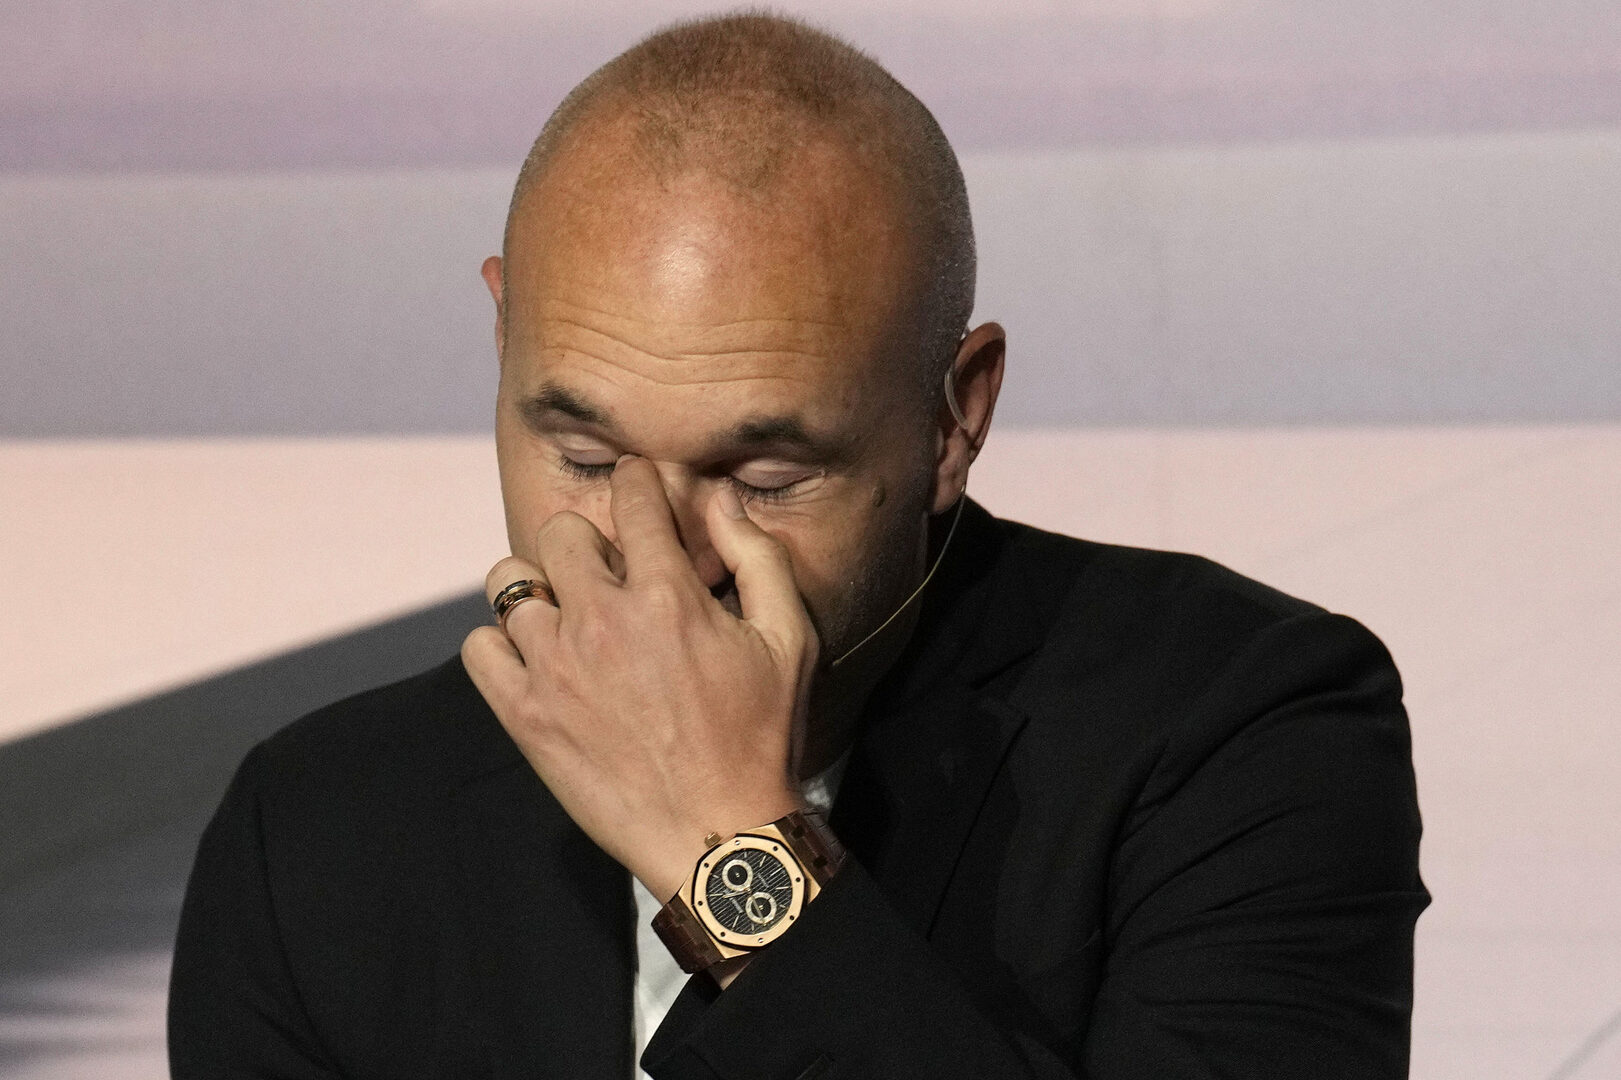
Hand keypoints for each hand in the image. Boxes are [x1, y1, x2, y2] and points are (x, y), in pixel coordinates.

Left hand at [461, 455, 819, 902]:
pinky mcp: (526, 715)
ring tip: (565, 615)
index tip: (635, 486)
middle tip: (607, 572)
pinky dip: (500, 645)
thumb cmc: (761, 737)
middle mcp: (603, 620)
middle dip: (587, 541)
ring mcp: (556, 668)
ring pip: (509, 582)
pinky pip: (479, 648)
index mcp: (668, 595)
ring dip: (538, 589)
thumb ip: (757, 558)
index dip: (636, 481)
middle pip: (561, 533)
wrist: (719, 834)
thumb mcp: (789, 640)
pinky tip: (535, 660)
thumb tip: (721, 501)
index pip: (633, 497)